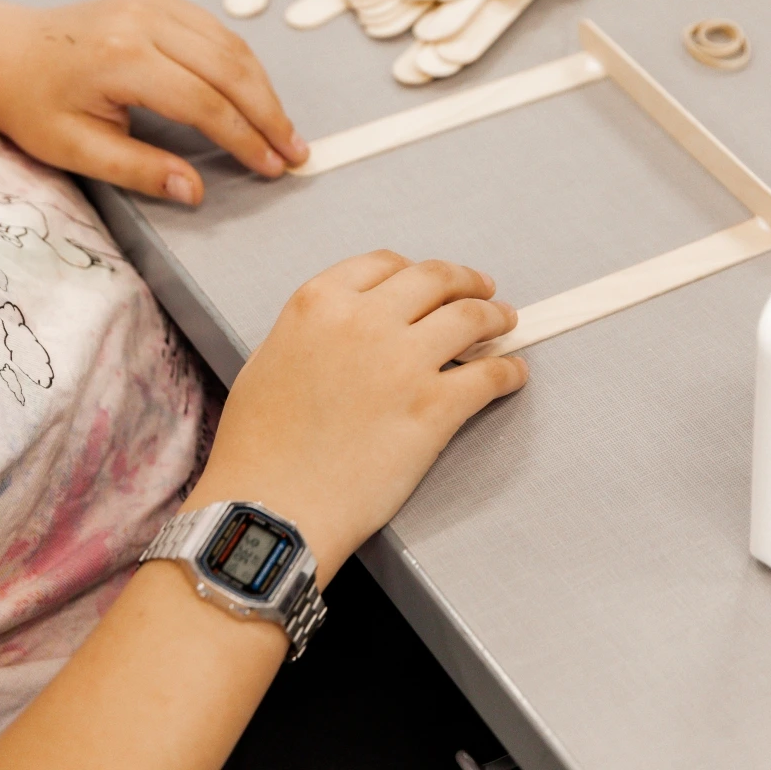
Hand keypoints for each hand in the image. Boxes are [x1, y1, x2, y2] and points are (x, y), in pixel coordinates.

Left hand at [0, 0, 307, 203]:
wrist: (6, 52)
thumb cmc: (35, 102)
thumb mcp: (77, 149)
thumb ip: (140, 170)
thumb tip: (193, 191)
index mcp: (123, 59)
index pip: (205, 103)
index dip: (245, 139)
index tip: (271, 166)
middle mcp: (145, 21)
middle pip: (231, 69)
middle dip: (269, 114)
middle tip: (294, 150)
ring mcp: (155, 4)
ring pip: (232, 46)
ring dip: (264, 88)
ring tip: (282, 128)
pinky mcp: (160, 0)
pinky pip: (218, 30)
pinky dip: (244, 64)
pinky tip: (256, 93)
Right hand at [185, 251, 527, 580]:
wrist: (270, 507)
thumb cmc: (257, 445)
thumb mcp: (271, 356)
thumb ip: (317, 328)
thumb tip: (354, 327)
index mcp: (321, 301)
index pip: (385, 263)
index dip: (415, 270)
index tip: (432, 280)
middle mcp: (366, 319)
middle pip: (435, 279)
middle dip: (466, 281)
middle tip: (484, 290)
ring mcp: (404, 361)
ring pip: (470, 317)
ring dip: (495, 316)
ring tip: (506, 322)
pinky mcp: (434, 407)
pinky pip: (488, 376)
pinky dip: (508, 371)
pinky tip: (513, 374)